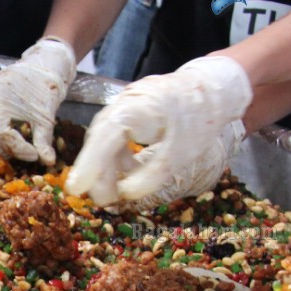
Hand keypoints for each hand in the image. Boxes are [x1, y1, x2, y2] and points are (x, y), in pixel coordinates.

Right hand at [0, 37, 76, 165]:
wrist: (44, 65)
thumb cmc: (46, 90)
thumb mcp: (46, 118)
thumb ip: (43, 141)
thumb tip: (48, 163)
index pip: (0, 133)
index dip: (17, 149)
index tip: (34, 155)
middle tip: (13, 153)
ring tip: (10, 147)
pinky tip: (5, 139)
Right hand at [66, 56, 251, 207]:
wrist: (213, 89)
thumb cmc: (199, 121)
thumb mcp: (179, 156)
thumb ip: (150, 177)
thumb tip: (124, 196)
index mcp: (138, 110)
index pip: (105, 138)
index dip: (89, 165)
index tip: (76, 190)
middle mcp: (124, 104)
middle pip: (99, 140)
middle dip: (97, 173)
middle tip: (103, 201)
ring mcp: (123, 106)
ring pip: (103, 140)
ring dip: (106, 168)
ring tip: (113, 194)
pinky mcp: (127, 113)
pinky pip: (113, 138)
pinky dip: (116, 158)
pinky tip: (125, 174)